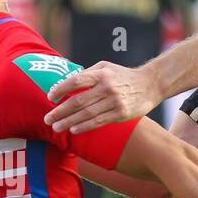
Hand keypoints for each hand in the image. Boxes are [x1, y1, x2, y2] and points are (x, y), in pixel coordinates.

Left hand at [43, 62, 160, 133]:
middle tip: (47, 119)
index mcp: (101, 74)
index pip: (75, 81)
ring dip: (68, 122)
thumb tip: (64, 84)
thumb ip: (87, 74)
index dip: (60, 90)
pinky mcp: (120, 114)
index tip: (49, 97)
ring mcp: (114, 102)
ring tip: (56, 127)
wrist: (150, 84)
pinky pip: (98, 122)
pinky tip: (73, 130)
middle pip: (78, 101)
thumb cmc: (122, 75)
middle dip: (60, 111)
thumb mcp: (106, 67)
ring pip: (86, 114)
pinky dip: (84, 126)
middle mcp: (107, 87)